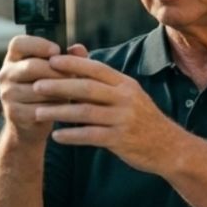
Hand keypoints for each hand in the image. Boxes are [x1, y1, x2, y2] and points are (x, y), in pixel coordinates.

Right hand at [0, 35, 87, 142]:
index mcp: (13, 58)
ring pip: (38, 89)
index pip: (18, 43)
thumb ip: (67, 58)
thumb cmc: (46, 91)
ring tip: (72, 91)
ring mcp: (7, 94)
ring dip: (59, 90)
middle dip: (56, 71)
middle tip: (74, 75)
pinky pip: (39, 107)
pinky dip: (55, 107)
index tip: (57, 50)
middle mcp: (5, 74)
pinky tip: (65, 107)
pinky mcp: (14, 113)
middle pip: (31, 67)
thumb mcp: (54, 71)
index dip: (38, 44)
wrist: (31, 124)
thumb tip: (79, 49)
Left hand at [33, 53, 180, 174]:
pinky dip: (71, 135)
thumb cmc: (142, 120)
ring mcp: (123, 119)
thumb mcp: (129, 95)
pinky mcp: (120, 139)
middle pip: (87, 88)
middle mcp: (125, 98)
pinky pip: (90, 135)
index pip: (95, 68)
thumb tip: (79, 58)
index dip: (72, 63)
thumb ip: (104, 81)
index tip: (49, 61)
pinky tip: (56, 136)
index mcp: (125, 84)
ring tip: (38, 113)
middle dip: (59, 85)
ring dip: (59, 112)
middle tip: (36, 85)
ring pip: (85, 112)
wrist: (170, 148)